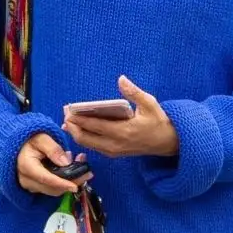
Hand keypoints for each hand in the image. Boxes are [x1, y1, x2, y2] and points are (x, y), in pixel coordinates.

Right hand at [15, 132, 90, 197]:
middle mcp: (27, 180)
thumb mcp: (41, 138)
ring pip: (54, 190)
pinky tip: (71, 170)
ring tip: (80, 167)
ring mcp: (30, 186)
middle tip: (87, 171)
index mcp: (26, 166)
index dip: (62, 183)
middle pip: (53, 188)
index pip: (46, 179)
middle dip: (72, 182)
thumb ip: (53, 149)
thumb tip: (66, 162)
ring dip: (69, 182)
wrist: (17, 145)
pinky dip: (63, 182)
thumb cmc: (29, 139)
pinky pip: (51, 188)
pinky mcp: (35, 187)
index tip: (75, 186)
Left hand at [62, 77, 177, 158]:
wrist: (167, 142)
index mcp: (124, 131)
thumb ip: (134, 92)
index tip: (68, 112)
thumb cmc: (158, 121)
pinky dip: (85, 138)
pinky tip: (79, 129)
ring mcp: (114, 151)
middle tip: (65, 116)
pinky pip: (94, 146)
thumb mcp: (149, 104)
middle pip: (86, 138)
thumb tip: (121, 79)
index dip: (80, 120)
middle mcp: (116, 144)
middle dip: (73, 128)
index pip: (96, 126)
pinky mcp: (114, 153)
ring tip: (68, 122)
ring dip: (77, 134)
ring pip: (88, 144)